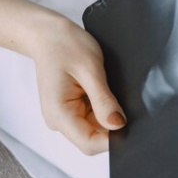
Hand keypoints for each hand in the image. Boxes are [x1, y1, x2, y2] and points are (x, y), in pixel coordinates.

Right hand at [28, 17, 126, 154]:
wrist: (46, 34)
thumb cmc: (64, 45)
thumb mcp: (90, 69)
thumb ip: (104, 100)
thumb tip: (118, 125)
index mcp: (59, 114)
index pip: (89, 144)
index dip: (112, 139)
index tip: (130, 124)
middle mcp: (58, 120)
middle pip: (93, 138)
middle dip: (111, 124)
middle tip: (119, 98)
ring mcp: (63, 115)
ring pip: (94, 128)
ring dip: (106, 113)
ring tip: (104, 87)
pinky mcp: (69, 109)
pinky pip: (90, 117)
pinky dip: (101, 106)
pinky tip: (100, 89)